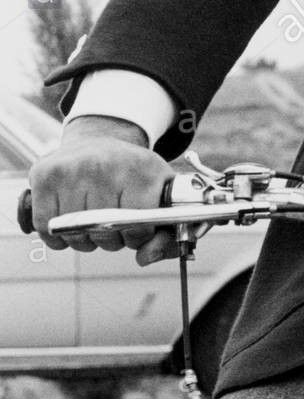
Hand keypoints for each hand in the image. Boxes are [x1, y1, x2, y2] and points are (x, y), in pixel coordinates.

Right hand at [27, 115, 177, 266]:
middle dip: (111, 240)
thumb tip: (144, 258)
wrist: (99, 140)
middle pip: (104, 232)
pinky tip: (69, 222)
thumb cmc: (132, 174)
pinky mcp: (45, 174)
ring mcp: (72, 168)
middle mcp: (106, 164)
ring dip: (84, 239)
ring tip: (93, 221)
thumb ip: (164, 235)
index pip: (138, 226)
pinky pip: (45, 226)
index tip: (136, 230)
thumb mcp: (159, 194)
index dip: (137, 238)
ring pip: (74, 232)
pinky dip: (57, 235)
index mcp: (141, 168)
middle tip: (113, 225)